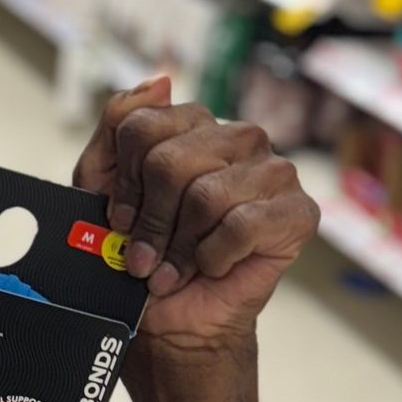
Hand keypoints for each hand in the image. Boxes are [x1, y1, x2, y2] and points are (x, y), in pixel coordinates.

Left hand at [73, 74, 318, 358]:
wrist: (173, 320)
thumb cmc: (144, 253)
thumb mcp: (103, 189)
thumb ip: (117, 130)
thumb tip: (161, 81)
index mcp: (193, 126)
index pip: (142, 126)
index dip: (124, 183)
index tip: (120, 220)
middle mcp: (238, 139)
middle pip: (170, 162)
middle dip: (150, 221)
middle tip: (146, 254)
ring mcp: (274, 172)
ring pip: (206, 195)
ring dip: (180, 246)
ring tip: (175, 266)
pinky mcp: (298, 212)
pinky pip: (243, 224)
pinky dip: (214, 257)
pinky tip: (212, 267)